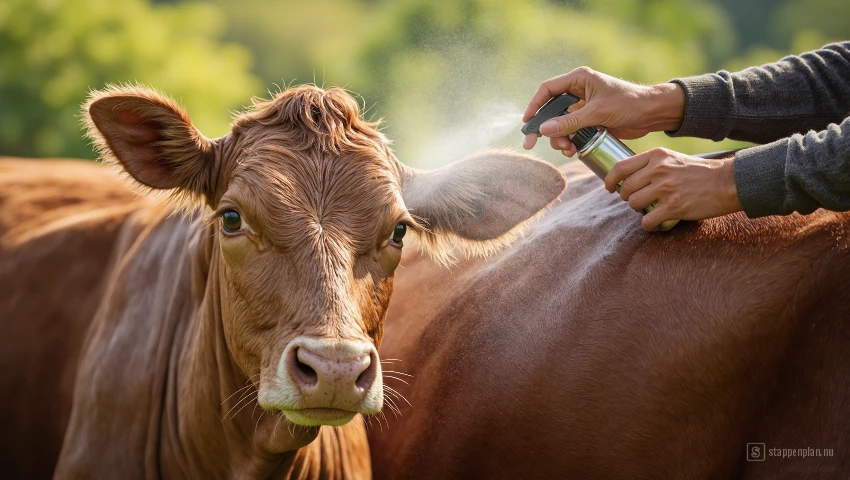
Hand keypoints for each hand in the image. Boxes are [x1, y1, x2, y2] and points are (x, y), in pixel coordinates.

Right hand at [522, 67, 684, 154]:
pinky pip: (572, 133)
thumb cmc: (629, 103)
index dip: (534, 105)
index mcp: (578, 80)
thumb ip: (570, 122)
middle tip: (532, 144)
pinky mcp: (590, 122)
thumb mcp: (597, 112)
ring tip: (567, 149)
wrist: (652, 114)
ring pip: (560, 125)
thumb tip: (544, 130)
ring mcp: (583, 108)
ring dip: (559, 139)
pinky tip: (574, 150)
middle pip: (551, 111)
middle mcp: (578, 92)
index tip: (527, 123)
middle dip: (545, 129)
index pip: (548, 90)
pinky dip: (570, 142)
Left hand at [604, 148, 742, 230]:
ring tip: (650, 209)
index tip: (608, 188)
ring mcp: (666, 189)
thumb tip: (627, 177)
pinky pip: (647, 221)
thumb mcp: (673, 158)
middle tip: (638, 201)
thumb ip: (652, 164)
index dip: (609, 180)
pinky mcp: (674, 207)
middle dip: (628, 198)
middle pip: (625, 189)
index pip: (620, 167)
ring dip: (639, 210)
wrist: (727, 182)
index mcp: (656, 156)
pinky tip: (657, 221)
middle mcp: (658, 170)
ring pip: (634, 205)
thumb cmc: (699, 172)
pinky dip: (649, 225)